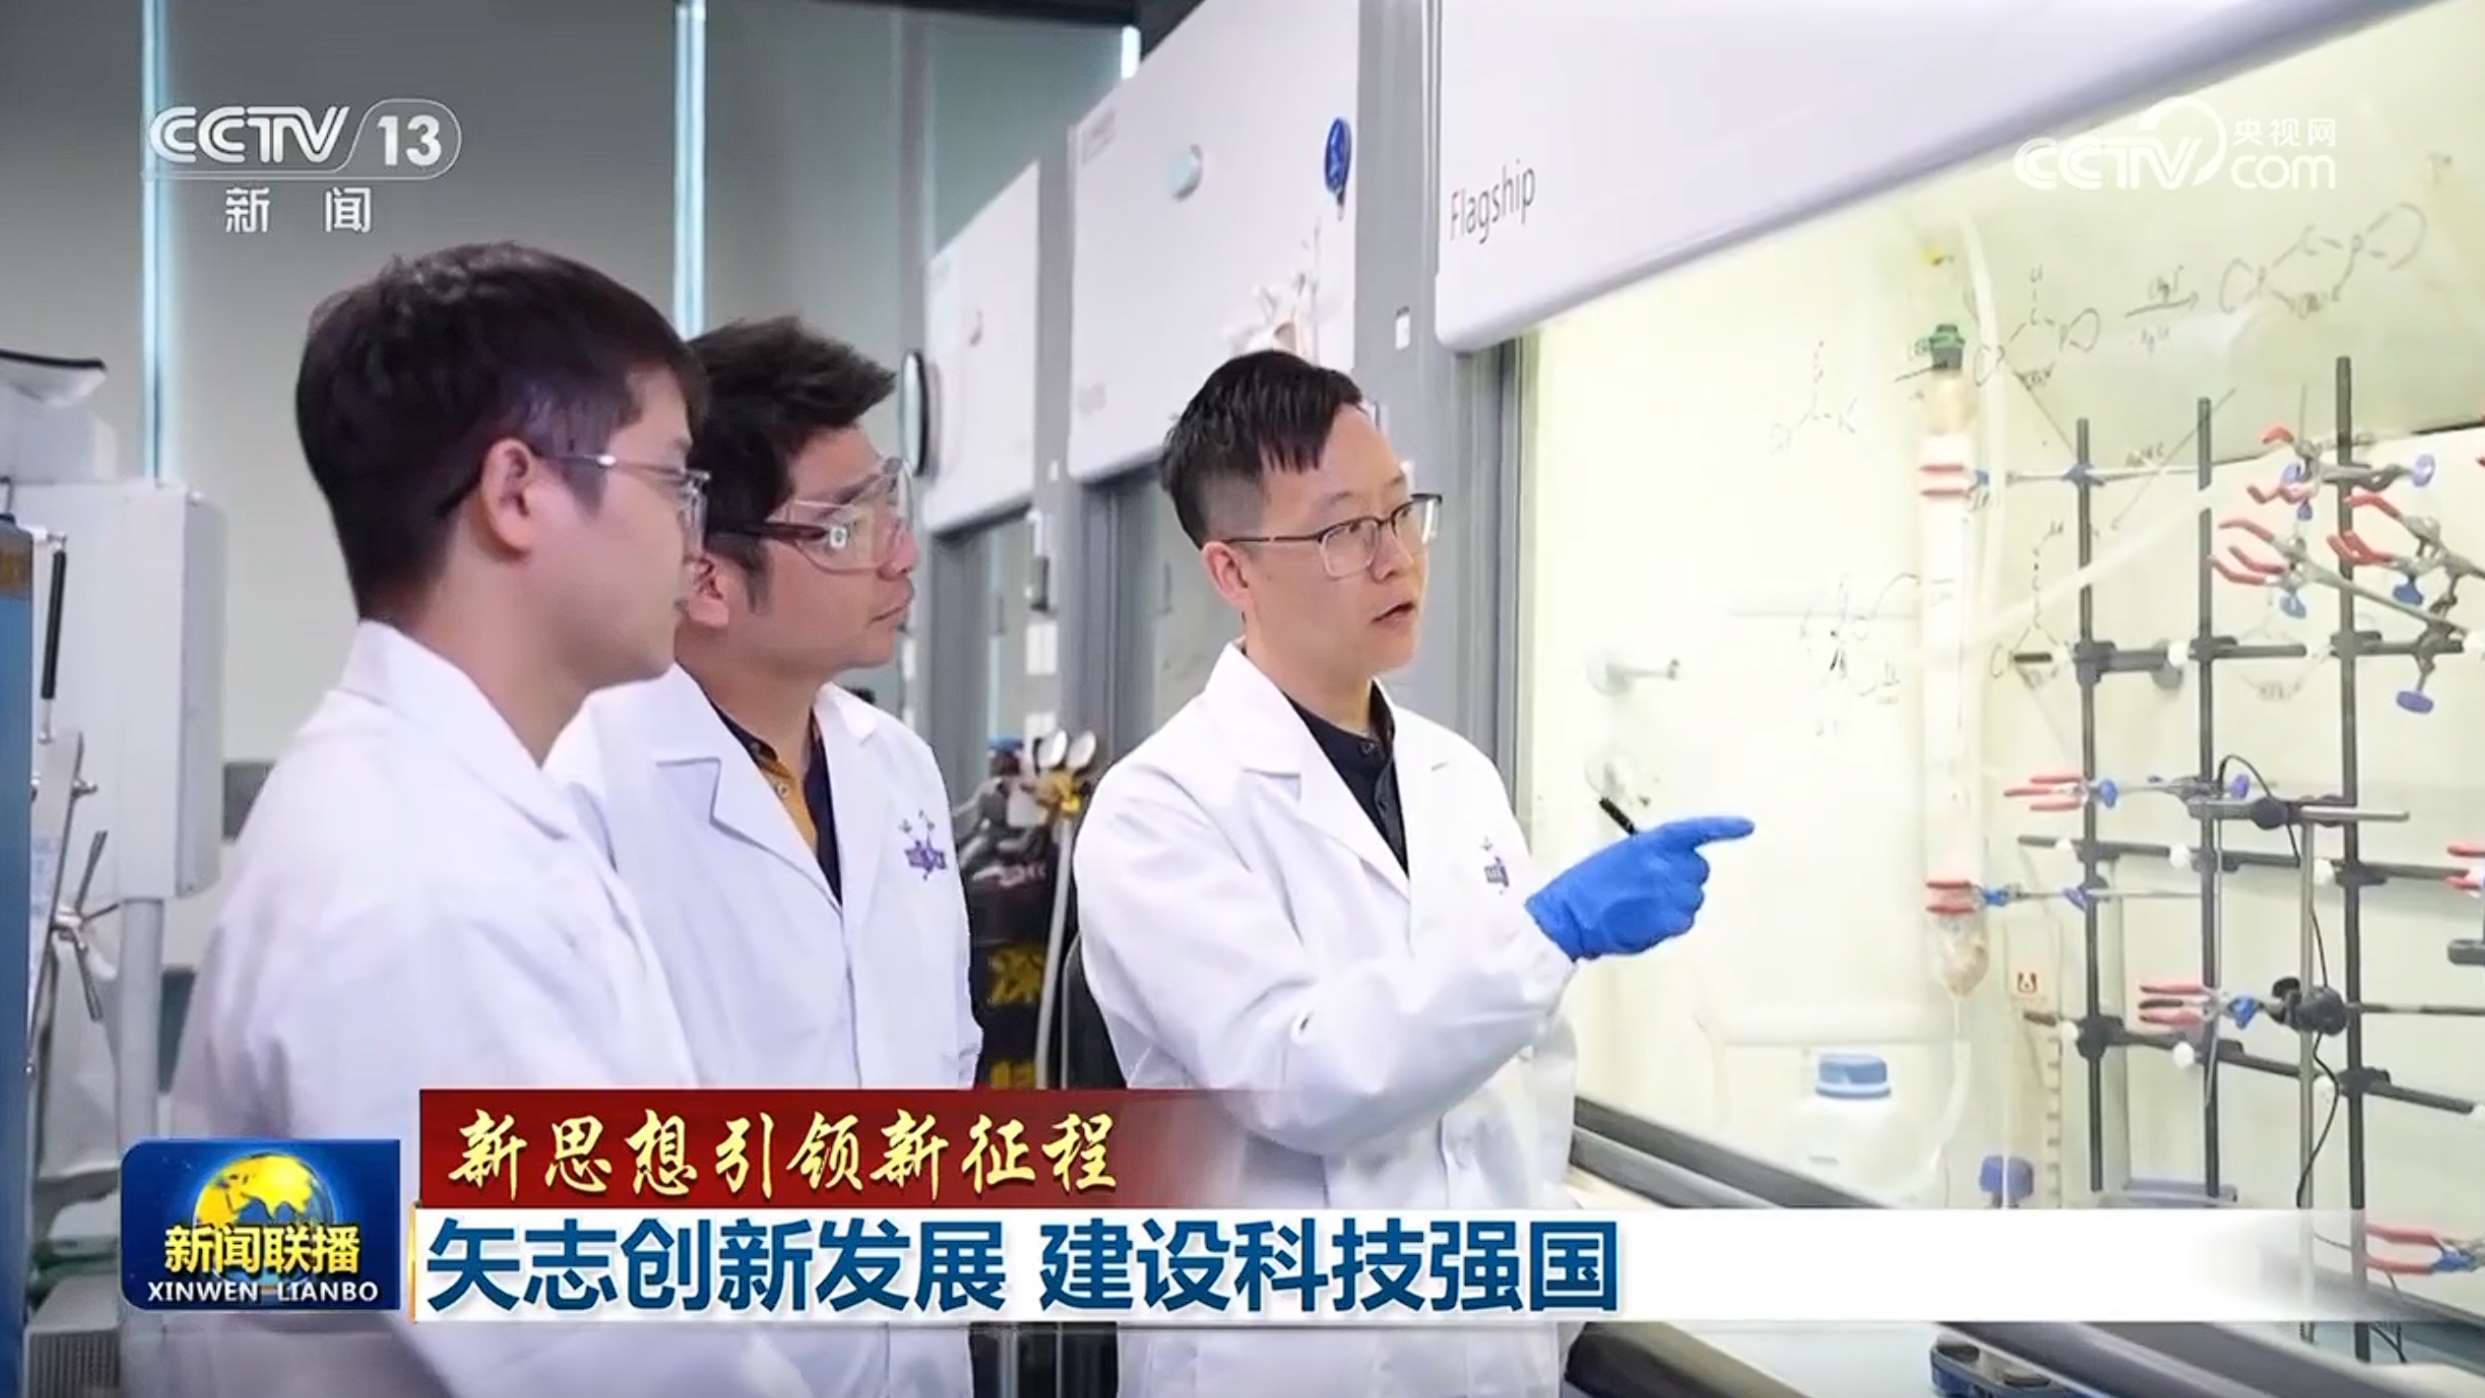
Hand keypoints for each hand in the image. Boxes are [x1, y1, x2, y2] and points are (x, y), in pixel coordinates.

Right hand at [1526, 816, 1754, 959]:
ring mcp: (1672, 894)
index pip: (1696, 831)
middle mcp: (1667, 865)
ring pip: (1694, 896)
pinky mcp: (1672, 920)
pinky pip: (1686, 919)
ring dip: (1677, 901)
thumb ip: (1652, 857)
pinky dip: (1671, 922)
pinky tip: (1646, 921)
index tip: (1747, 827)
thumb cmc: (1588, 884)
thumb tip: (1674, 867)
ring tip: (1644, 906)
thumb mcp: (1620, 856)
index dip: (1723, 828)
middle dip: (1684, 877)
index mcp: (1652, 843)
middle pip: (1699, 870)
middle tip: (1654, 887)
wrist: (1571, 915)